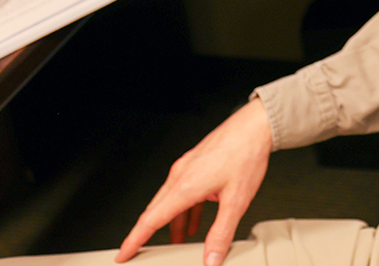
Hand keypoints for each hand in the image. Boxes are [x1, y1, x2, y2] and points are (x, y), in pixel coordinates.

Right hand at [115, 98, 272, 265]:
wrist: (255, 126)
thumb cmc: (246, 154)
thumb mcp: (237, 201)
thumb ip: (222, 233)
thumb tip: (212, 257)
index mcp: (185, 185)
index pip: (151, 220)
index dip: (134, 240)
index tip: (124, 254)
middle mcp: (181, 175)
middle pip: (156, 211)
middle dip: (147, 234)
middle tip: (140, 251)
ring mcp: (187, 167)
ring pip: (171, 201)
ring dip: (172, 223)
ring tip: (179, 241)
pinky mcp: (196, 164)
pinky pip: (183, 191)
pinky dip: (185, 209)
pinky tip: (195, 221)